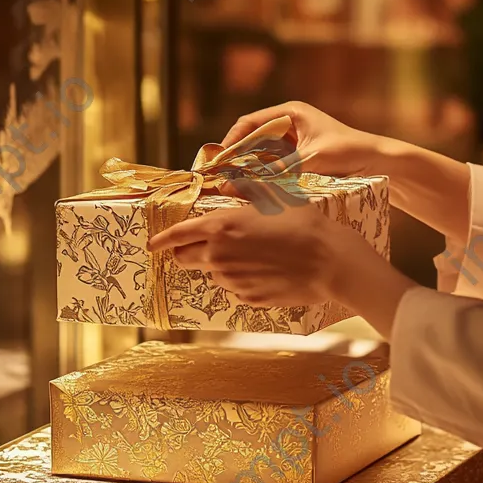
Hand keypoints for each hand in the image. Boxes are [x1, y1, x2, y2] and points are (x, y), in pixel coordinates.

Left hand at [147, 203, 417, 337]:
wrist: (330, 262)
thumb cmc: (304, 223)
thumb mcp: (274, 196)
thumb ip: (244, 190)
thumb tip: (228, 182)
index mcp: (221, 227)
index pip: (177, 235)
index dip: (162, 239)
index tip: (152, 243)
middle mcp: (219, 256)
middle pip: (184, 258)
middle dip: (186, 251)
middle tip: (199, 244)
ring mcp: (232, 281)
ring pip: (211, 273)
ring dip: (218, 264)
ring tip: (249, 253)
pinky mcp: (247, 299)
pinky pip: (233, 288)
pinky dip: (240, 278)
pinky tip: (263, 269)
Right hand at [221, 101, 380, 178]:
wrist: (380, 161)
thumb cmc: (348, 152)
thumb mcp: (308, 162)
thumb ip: (273, 175)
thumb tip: (237, 187)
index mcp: (291, 112)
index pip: (250, 123)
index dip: (231, 142)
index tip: (217, 162)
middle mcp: (290, 121)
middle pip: (253, 138)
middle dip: (237, 158)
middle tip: (219, 178)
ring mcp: (295, 138)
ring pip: (262, 153)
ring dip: (249, 169)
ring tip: (232, 186)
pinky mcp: (300, 154)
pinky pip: (275, 163)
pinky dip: (264, 175)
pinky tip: (254, 189)